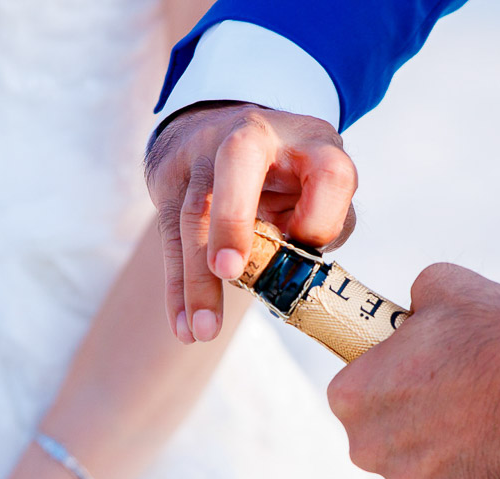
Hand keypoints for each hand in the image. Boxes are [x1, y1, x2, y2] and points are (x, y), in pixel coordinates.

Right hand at [145, 102, 357, 342]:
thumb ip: (322, 225)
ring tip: (204, 330)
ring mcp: (203, 152)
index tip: (306, 247)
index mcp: (310, 139)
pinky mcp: (169, 178)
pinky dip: (177, 287)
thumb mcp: (322, 188)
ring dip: (197, 277)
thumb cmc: (291, 174)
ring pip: (194, 211)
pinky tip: (184, 325)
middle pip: (238, 162)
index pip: (329, 173)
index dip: (321, 218)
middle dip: (231, 218)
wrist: (222, 127)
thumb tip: (291, 272)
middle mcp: (254, 133)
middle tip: (229, 271)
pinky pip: (170, 238)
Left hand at [327, 263, 499, 478]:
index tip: (419, 377)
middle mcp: (368, 448)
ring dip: (441, 456)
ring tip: (482, 424)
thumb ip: (410, 306)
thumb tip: (414, 315)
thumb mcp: (436, 287)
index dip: (390, 384)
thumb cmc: (494, 331)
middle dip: (409, 424)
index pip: (357, 395)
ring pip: (416, 472)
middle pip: (382, 439)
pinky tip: (496, 450)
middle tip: (453, 401)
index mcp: (352, 397)